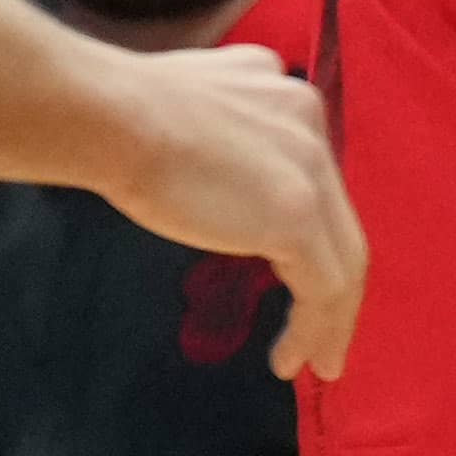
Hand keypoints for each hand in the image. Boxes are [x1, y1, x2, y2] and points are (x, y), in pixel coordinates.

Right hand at [93, 40, 363, 377]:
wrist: (112, 116)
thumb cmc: (120, 114)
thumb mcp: (190, 107)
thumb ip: (221, 129)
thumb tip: (208, 157)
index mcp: (284, 93)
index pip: (311, 174)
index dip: (309, 230)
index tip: (290, 269)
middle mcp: (309, 121)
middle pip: (337, 218)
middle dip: (334, 282)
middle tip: (322, 331)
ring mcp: (310, 169)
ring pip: (343, 257)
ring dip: (332, 319)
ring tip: (317, 361)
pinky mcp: (298, 215)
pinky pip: (323, 288)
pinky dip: (313, 330)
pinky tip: (289, 360)